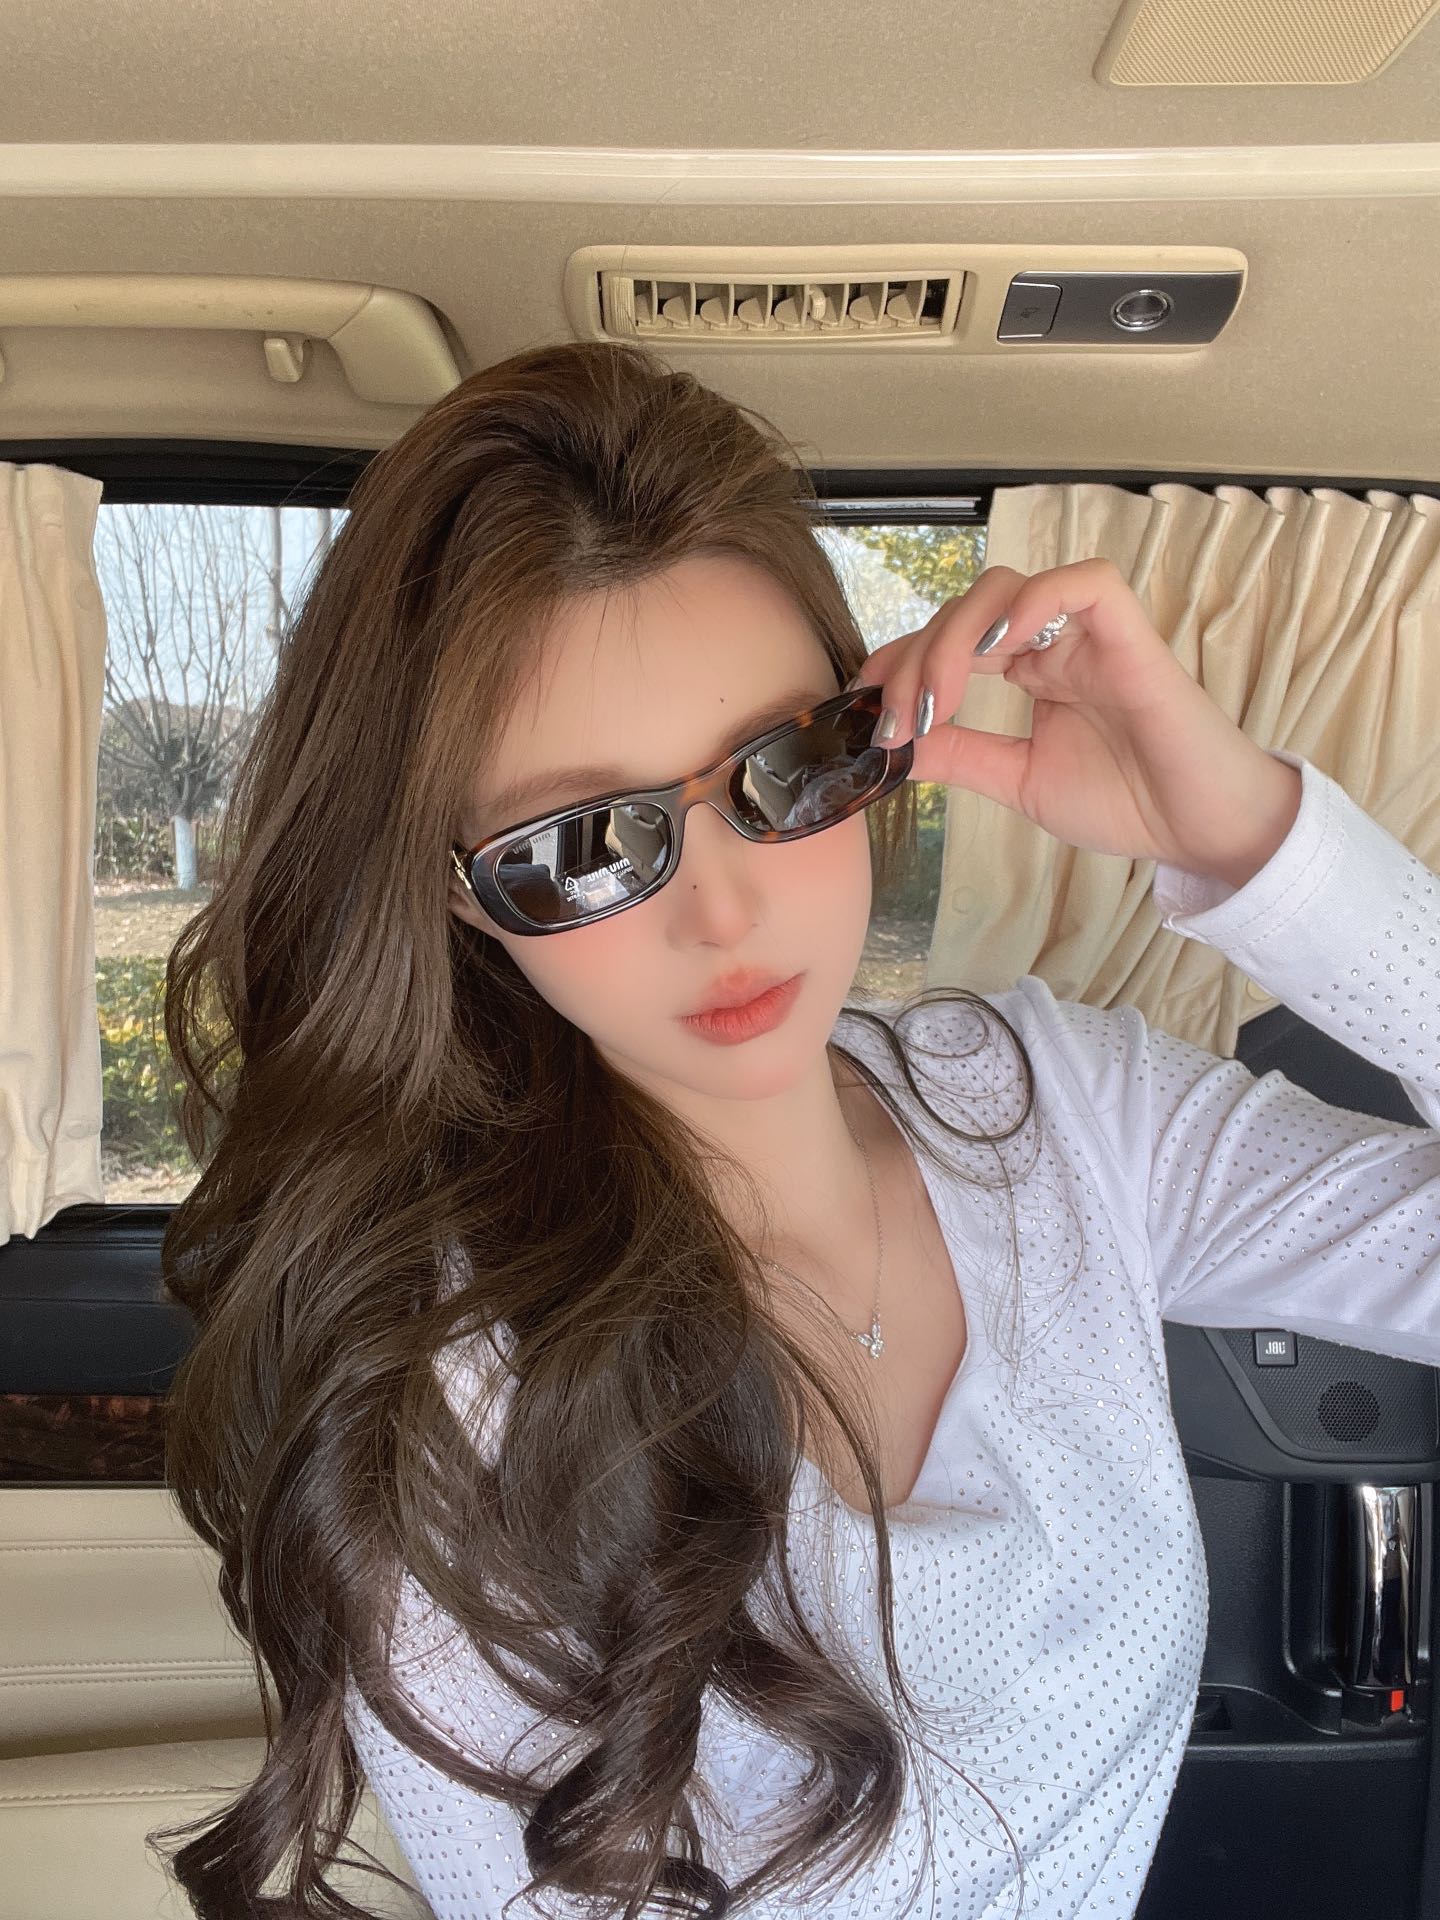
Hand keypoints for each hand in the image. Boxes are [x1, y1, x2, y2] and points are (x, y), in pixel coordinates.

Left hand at [851, 559, 1302, 886]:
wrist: (1199, 829)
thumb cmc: (1126, 802)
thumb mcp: (1018, 781)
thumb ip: (961, 757)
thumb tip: (894, 744)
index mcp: (1031, 671)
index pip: (950, 640)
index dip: (900, 660)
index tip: (863, 706)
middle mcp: (1054, 642)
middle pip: (964, 611)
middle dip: (915, 658)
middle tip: (895, 720)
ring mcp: (1090, 633)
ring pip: (1005, 590)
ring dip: (954, 639)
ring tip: (936, 701)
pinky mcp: (1130, 633)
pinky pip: (1083, 583)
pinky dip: (1034, 602)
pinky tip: (1000, 650)